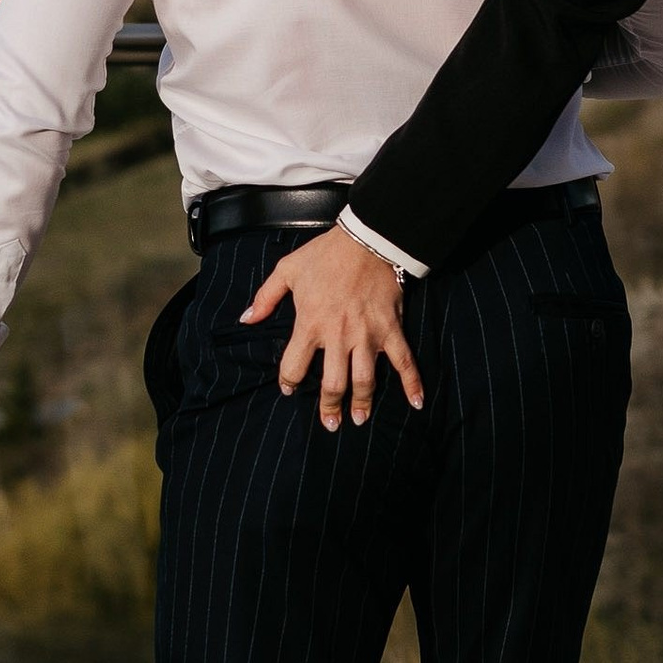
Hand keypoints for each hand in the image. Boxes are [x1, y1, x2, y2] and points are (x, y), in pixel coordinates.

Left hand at [240, 227, 424, 431]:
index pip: (294, 365)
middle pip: (332, 383)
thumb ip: (265, 297)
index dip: (288, 381)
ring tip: (358, 419)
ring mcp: (367, 335)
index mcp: (310, 323)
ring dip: (362, 403)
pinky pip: (404, 360)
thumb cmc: (326, 255)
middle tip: (330, 423)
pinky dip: (413, 383)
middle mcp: (338, 335)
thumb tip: (246, 318)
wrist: (367, 239)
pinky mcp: (390, 329)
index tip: (288, 388)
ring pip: (364, 380)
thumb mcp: (287, 270)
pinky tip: (417, 402)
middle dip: (329, 407)